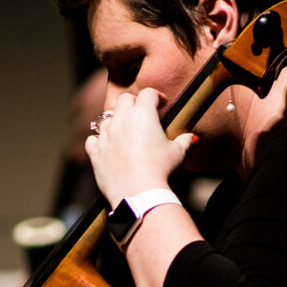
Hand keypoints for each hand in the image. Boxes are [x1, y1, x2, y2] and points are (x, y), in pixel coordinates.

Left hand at [84, 88, 194, 206]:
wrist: (139, 193)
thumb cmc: (161, 169)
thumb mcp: (178, 154)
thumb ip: (185, 141)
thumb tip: (193, 138)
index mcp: (143, 114)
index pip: (148, 93)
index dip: (157, 97)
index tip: (162, 105)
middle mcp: (121, 119)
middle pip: (124, 100)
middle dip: (133, 103)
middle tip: (142, 113)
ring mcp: (106, 135)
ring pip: (106, 118)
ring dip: (115, 121)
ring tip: (124, 131)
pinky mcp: (96, 152)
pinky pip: (93, 139)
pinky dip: (99, 140)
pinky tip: (107, 146)